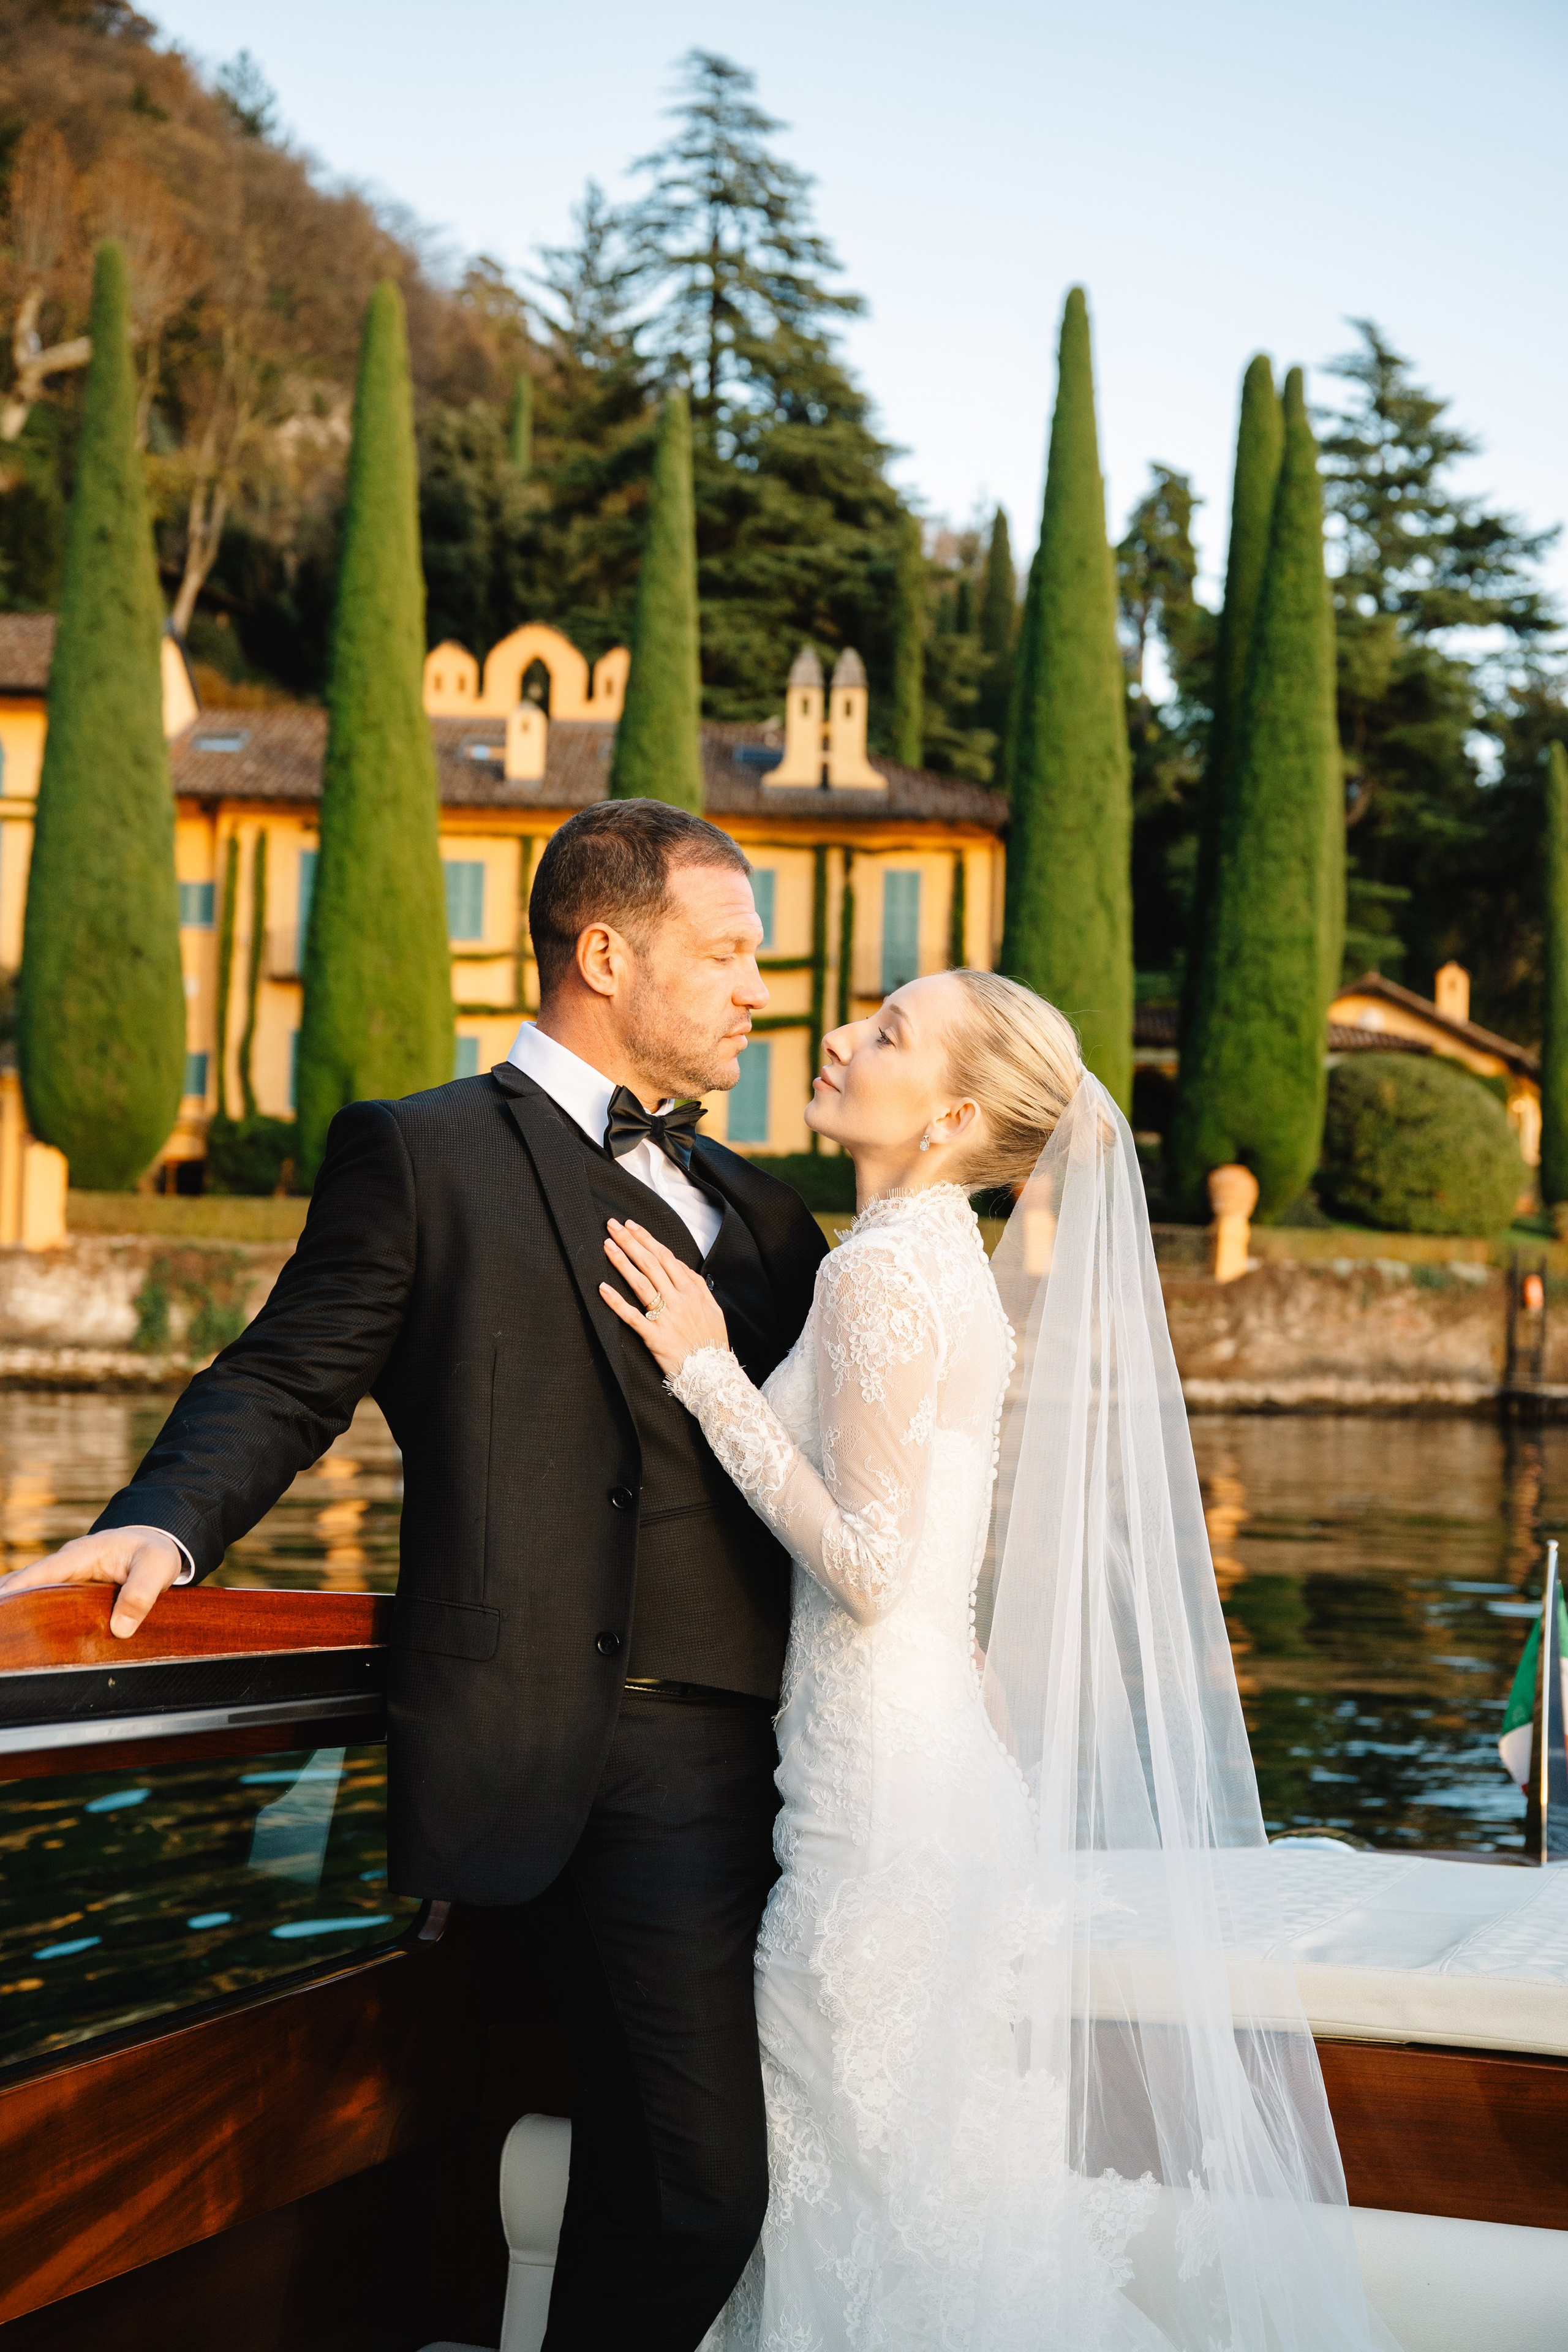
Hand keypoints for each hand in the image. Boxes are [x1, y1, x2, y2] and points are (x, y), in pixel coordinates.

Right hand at [0, 1526, 185, 1638]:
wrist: (156, 1543)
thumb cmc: (154, 1551)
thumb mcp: (157, 1566)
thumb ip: (141, 1594)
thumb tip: (120, 1629)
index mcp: (82, 1554)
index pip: (42, 1572)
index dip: (18, 1588)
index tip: (1, 1603)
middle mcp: (66, 1565)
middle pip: (26, 1583)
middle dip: (8, 1602)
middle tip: (3, 1628)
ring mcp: (66, 1577)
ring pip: (32, 1592)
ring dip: (16, 1609)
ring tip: (8, 1635)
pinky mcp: (71, 1590)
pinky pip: (44, 1600)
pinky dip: (30, 1613)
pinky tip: (21, 1634)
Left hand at [600, 1219, 728, 1379]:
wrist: (713, 1374)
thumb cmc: (711, 1342)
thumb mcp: (713, 1309)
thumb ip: (697, 1285)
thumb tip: (680, 1266)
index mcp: (693, 1290)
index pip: (666, 1257)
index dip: (647, 1239)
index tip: (631, 1225)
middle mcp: (679, 1300)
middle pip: (651, 1264)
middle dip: (630, 1242)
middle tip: (612, 1225)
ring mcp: (666, 1318)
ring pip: (641, 1283)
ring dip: (622, 1262)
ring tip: (607, 1245)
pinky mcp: (655, 1337)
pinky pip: (632, 1316)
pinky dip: (616, 1302)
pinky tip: (602, 1288)